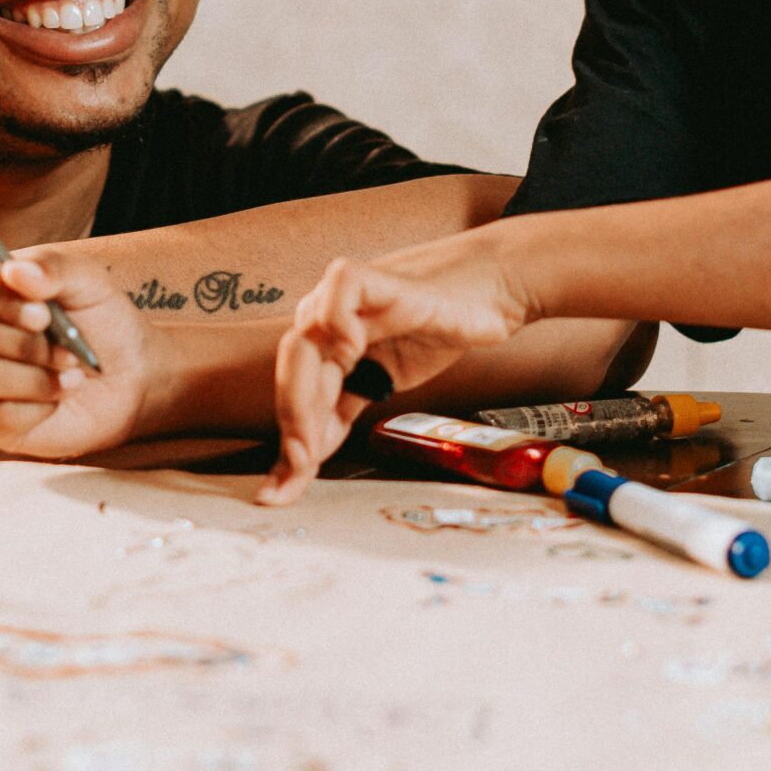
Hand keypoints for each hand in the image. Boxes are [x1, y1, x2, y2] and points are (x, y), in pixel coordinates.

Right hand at [0, 249, 157, 459]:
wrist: (131, 376)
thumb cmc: (102, 322)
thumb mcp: (90, 283)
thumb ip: (54, 267)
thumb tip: (13, 271)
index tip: (41, 311)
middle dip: (23, 342)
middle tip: (68, 349)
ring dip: (32, 377)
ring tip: (71, 376)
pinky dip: (36, 408)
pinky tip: (58, 399)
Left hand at [259, 231, 534, 504]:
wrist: (490, 291)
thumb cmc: (440, 328)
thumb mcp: (386, 379)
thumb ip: (346, 408)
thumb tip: (310, 460)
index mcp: (324, 344)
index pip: (296, 396)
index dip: (289, 446)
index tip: (280, 493)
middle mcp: (324, 319)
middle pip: (291, 375)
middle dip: (292, 429)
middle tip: (300, 469)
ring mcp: (341, 297)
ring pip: (302, 344)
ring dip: (302, 398)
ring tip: (311, 440)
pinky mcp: (368, 277)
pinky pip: (337, 295)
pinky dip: (335, 324)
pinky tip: (350, 351)